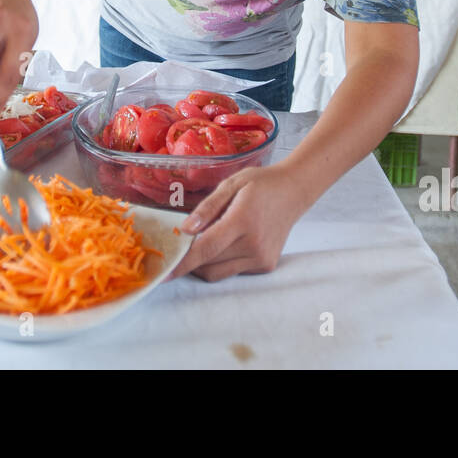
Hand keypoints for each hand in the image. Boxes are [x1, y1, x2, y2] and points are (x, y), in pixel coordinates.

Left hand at [168, 163, 310, 281]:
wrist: (294, 192)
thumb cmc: (261, 184)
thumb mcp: (231, 185)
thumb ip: (206, 208)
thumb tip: (184, 230)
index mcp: (242, 221)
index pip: (206, 249)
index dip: (182, 263)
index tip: (163, 274)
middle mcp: (253, 245)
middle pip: (208, 264)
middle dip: (190, 259)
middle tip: (183, 242)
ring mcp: (261, 259)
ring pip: (218, 273)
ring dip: (205, 263)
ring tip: (208, 239)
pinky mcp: (265, 266)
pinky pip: (232, 271)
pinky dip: (222, 262)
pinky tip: (229, 242)